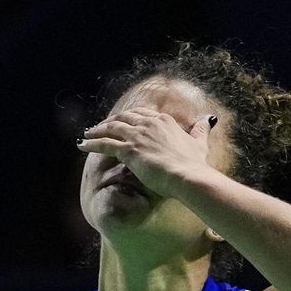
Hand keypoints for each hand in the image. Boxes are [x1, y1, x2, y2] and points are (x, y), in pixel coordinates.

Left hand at [78, 107, 215, 199]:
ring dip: (96, 130)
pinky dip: (91, 143)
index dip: (128, 118)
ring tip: (87, 134)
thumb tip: (208, 119)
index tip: (120, 122)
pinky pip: (104, 144)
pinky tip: (82, 145)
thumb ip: (201, 130)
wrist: (188, 176)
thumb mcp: (199, 142)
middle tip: (100, 127)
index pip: (141, 114)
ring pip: (111, 128)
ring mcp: (137, 136)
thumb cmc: (194, 164)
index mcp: (163, 121)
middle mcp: (149, 124)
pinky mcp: (128, 150)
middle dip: (110, 121)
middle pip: (123, 118)